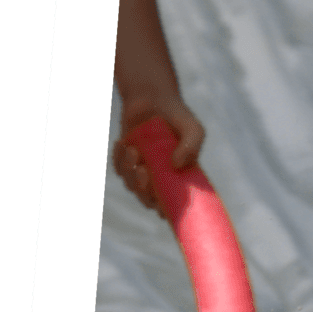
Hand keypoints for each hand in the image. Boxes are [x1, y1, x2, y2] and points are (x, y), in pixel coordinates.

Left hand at [112, 93, 204, 212]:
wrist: (154, 98)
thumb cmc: (177, 117)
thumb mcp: (193, 130)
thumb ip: (191, 147)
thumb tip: (176, 165)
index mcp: (180, 178)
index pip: (175, 204)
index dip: (168, 213)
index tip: (162, 211)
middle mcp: (161, 178)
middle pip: (149, 199)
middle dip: (143, 191)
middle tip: (144, 171)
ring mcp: (142, 170)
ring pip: (131, 185)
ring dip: (129, 172)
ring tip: (134, 150)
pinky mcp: (126, 159)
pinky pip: (118, 169)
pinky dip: (119, 159)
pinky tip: (125, 144)